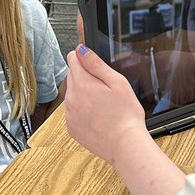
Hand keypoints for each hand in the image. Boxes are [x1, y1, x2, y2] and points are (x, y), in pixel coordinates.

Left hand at [64, 45, 149, 167]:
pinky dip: (82, 111)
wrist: (124, 145)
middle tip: (105, 89)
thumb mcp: (117, 82)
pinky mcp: (71, 128)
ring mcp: (69, 115)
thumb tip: (81, 50)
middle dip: (85, 77)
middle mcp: (71, 98)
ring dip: (83, 94)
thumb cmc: (125, 115)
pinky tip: (98, 117)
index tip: (95, 66)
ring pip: (72, 94)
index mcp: (82, 84)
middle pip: (72, 76)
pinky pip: (73, 112)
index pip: (72, 58)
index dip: (85, 59)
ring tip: (103, 105)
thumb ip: (96, 64)